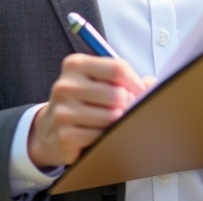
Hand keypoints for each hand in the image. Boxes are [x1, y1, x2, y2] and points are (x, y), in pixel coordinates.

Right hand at [27, 54, 146, 168]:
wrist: (49, 128)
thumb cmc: (82, 101)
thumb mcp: (97, 81)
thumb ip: (124, 78)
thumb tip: (153, 83)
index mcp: (75, 64)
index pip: (117, 68)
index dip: (135, 82)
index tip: (141, 91)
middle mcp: (66, 85)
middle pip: (116, 94)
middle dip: (127, 105)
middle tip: (125, 110)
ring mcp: (63, 111)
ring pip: (111, 117)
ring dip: (117, 122)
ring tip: (112, 122)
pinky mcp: (65, 135)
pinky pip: (100, 136)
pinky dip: (106, 137)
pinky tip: (100, 134)